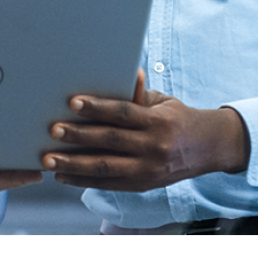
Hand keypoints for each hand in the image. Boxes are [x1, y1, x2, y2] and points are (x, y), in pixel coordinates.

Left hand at [42, 69, 249, 191]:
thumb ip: (137, 93)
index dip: (97, 107)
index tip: (72, 103)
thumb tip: (124, 72)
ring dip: (74, 164)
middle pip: (110, 141)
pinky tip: (62, 175)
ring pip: (106, 168)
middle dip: (78, 136)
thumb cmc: (178, 118)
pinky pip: (108, 184)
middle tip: (52, 130)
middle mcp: (154, 148)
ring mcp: (148, 170)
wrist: (207, 148)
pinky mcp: (142, 185)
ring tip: (49, 159)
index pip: (123, 113)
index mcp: (159, 122)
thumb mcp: (162, 101)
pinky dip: (83, 180)